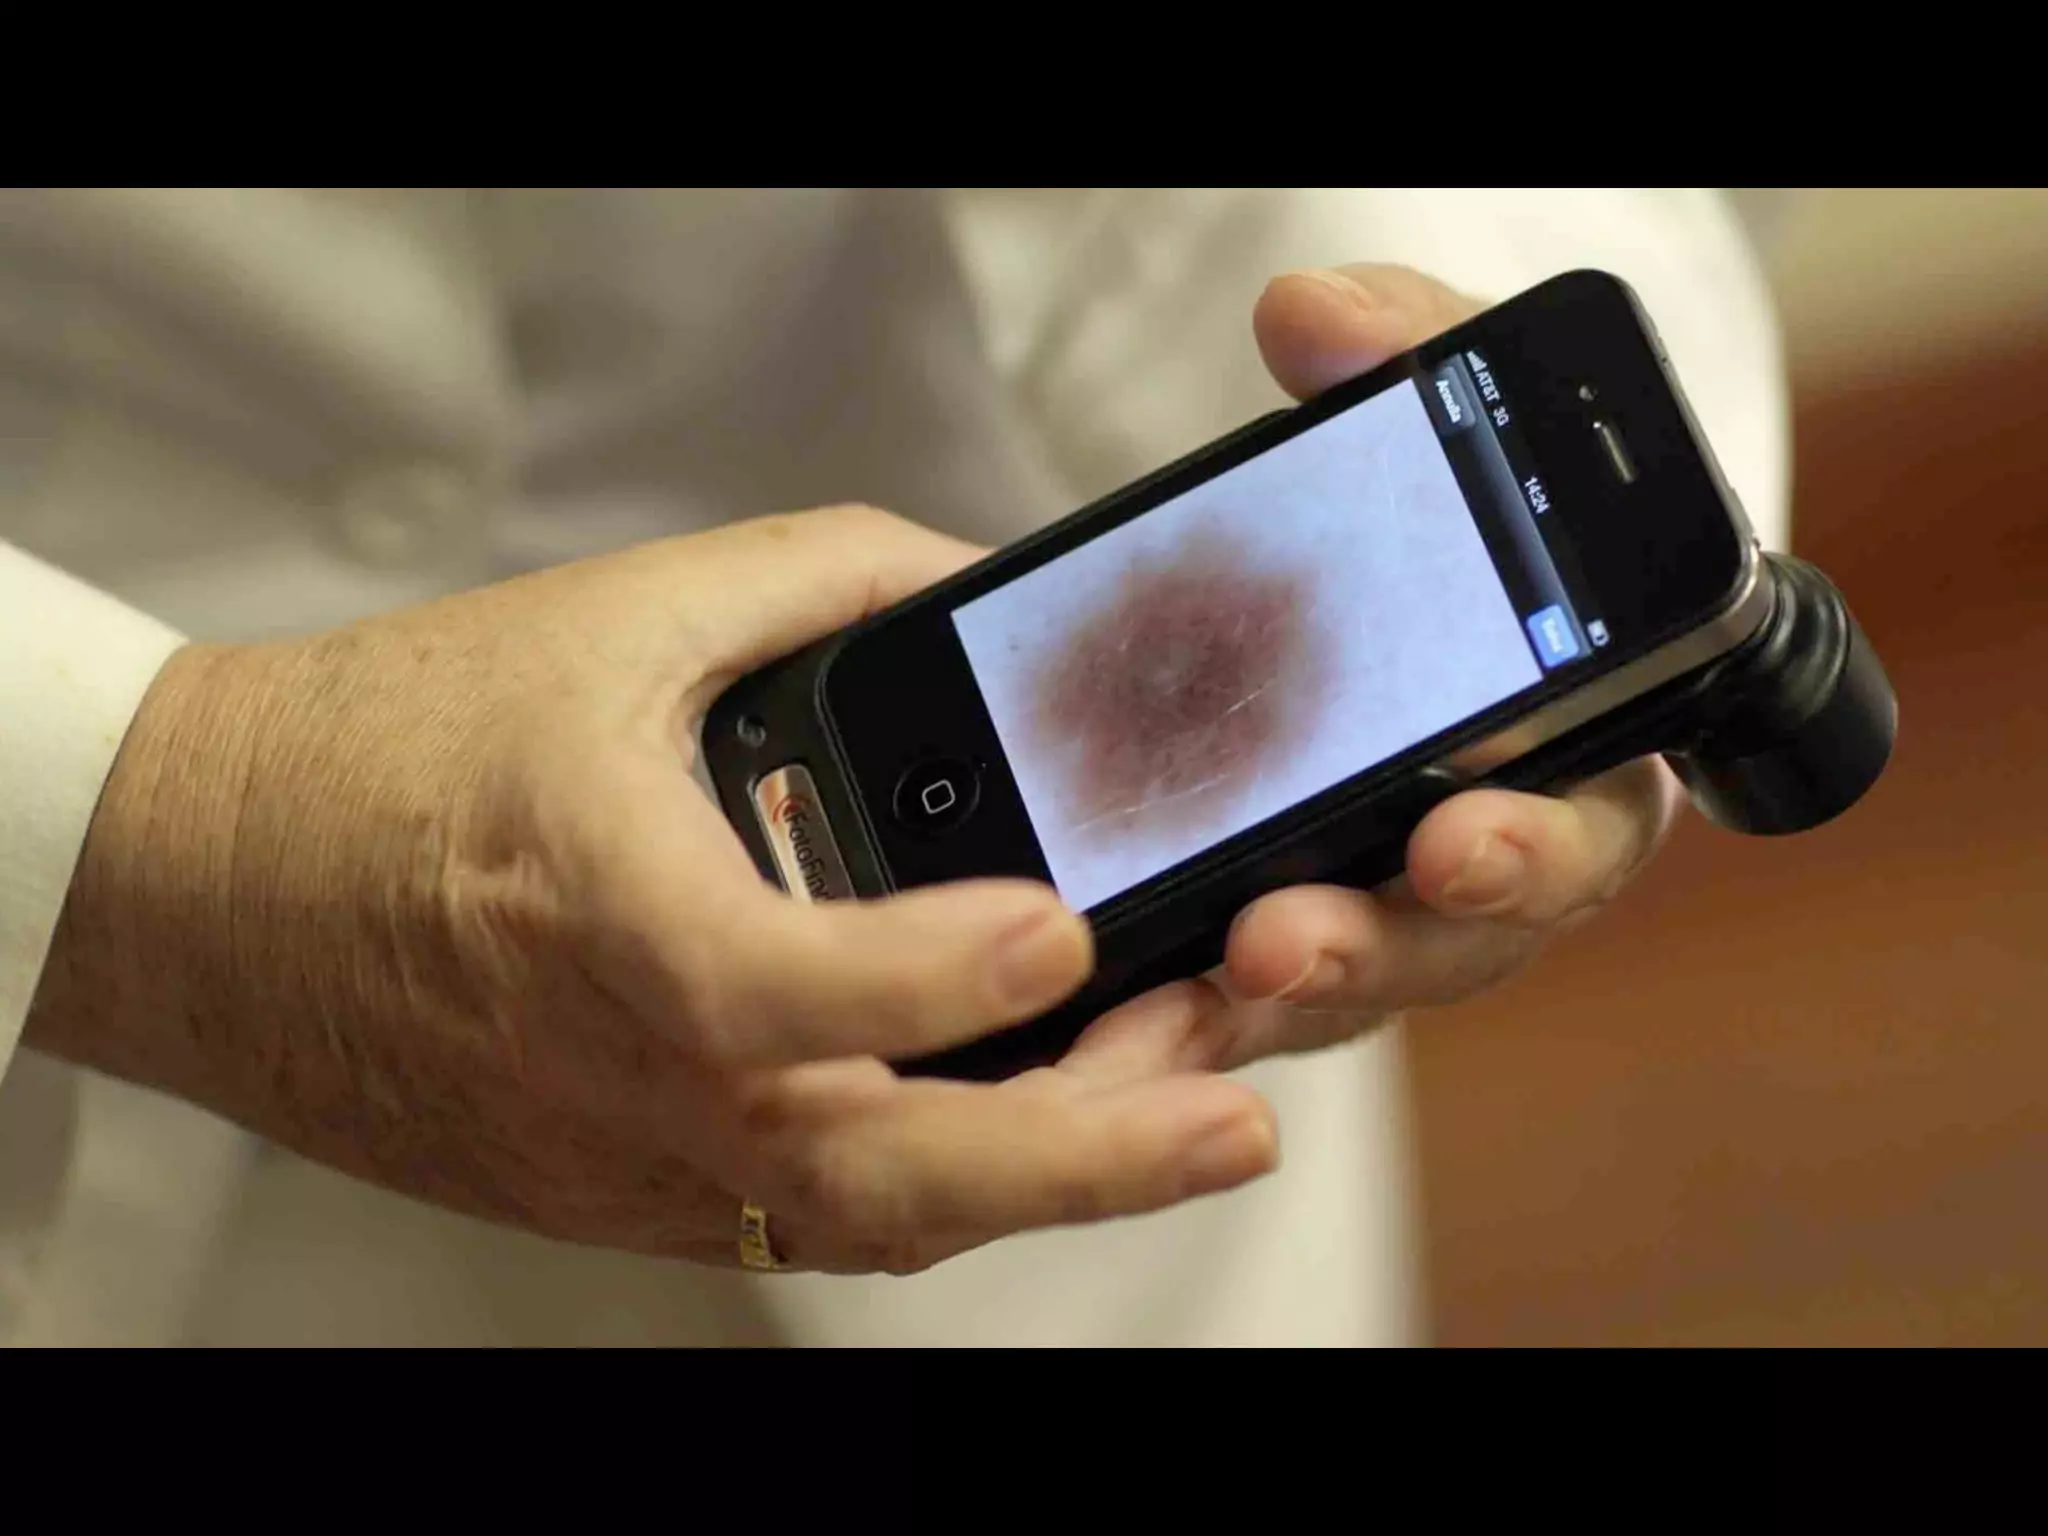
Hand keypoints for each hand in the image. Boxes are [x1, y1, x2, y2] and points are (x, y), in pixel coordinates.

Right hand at [25, 506, 1276, 1274]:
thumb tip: (977, 582)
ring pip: (867, 1223)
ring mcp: (625, 1165)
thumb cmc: (396, 749)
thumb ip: (814, 582)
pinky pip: (811, 1223)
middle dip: (1082, 1163)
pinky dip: (940, 1184)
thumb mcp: (609, 620)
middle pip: (876, 1177)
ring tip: (1179, 1114)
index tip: (1062, 922)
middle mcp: (621, 1079)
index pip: (776, 990)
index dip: (930, 971)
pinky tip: (1033, 1125)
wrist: (211, 888)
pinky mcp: (621, 1199)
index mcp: (599, 916)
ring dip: (1040, 1182)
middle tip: (1238, 1111)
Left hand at [1065, 264, 1686, 1077]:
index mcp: (1571, 760)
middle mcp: (1481, 863)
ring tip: (1178, 977)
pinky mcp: (1271, 940)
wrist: (1381, 597)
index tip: (1459, 836)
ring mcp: (1373, 913)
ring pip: (1334, 990)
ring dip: (1258, 996)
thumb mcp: (1445, 412)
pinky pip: (1231, 1000)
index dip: (1534, 850)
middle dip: (1372, 943)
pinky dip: (1172, 1011)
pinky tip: (1098, 1016)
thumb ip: (1411, 351)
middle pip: (1450, 947)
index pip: (1585, 832)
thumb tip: (1311, 317)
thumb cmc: (1449, 514)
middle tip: (1281, 934)